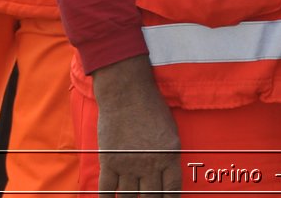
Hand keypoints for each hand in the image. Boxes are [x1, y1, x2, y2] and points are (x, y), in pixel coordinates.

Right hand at [93, 56, 181, 195]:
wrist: (126, 92)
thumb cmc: (151, 107)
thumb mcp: (170, 130)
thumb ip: (169, 154)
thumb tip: (168, 174)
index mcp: (169, 155)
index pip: (172, 189)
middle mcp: (149, 163)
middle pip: (152, 197)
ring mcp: (128, 164)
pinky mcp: (109, 162)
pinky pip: (107, 190)